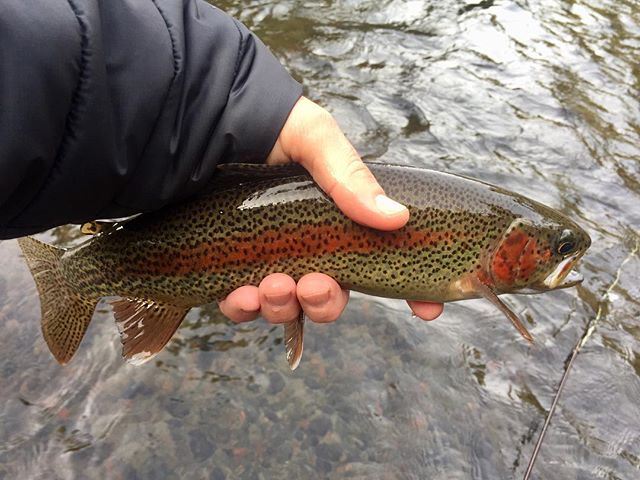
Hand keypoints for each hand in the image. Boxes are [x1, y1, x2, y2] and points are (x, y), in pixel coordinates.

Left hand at [219, 97, 443, 324]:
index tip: (427, 308)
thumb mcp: (316, 138)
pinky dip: (244, 308)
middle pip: (330, 296)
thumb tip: (397, 218)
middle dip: (326, 302)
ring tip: (272, 286)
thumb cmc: (268, 125)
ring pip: (287, 307)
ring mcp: (268, 260)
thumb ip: (350, 176)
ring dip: (285, 307)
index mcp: (337, 221)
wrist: (205, 118)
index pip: (379, 263)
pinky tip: (241, 295)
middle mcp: (307, 246)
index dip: (408, 291)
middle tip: (313, 285)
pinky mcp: (230, 268)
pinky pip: (243, 305)